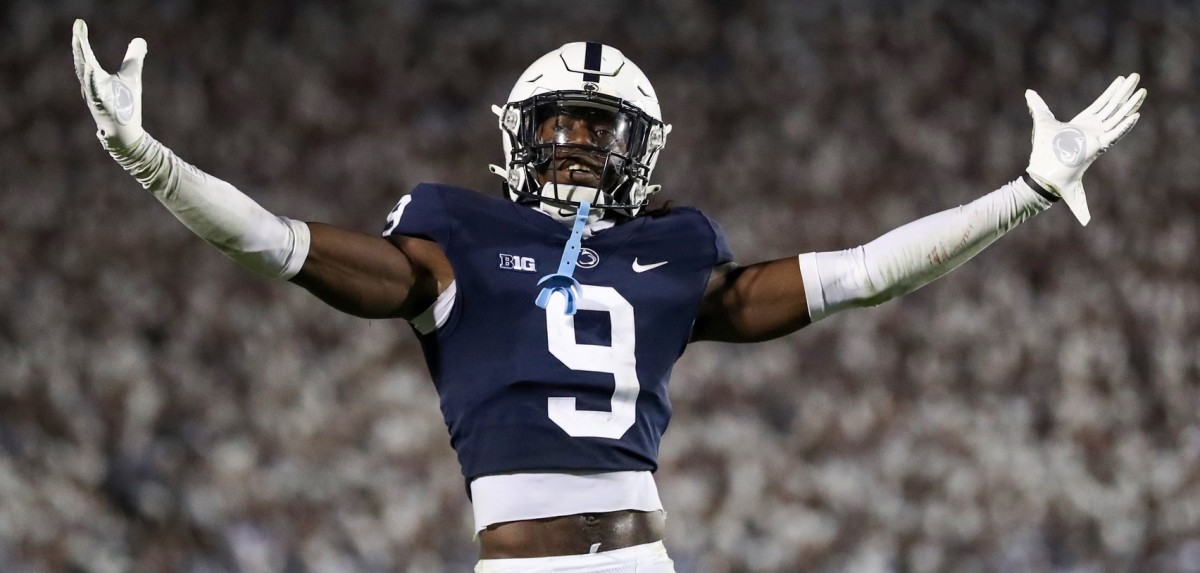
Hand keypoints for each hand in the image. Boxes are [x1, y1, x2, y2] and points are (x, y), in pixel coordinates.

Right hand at [71, 19, 146, 148]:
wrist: (125, 132)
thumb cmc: (126, 105)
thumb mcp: (132, 76)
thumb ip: (134, 58)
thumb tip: (140, 40)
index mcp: (95, 76)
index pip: (86, 54)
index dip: (81, 39)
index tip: (79, 23)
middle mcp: (91, 85)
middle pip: (82, 62)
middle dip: (79, 44)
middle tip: (78, 27)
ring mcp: (95, 97)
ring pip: (87, 77)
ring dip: (84, 61)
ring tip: (80, 44)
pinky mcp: (103, 108)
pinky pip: (96, 94)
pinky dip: (93, 83)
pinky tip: (92, 70)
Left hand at [1025, 74, 1145, 225]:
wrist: (1044, 172)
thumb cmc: (1043, 150)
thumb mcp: (1042, 120)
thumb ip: (1037, 105)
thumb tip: (1029, 92)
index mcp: (1083, 124)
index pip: (1102, 104)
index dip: (1112, 91)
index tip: (1122, 79)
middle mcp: (1093, 130)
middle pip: (1114, 107)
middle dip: (1125, 92)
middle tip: (1136, 76)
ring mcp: (1097, 138)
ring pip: (1118, 118)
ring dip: (1130, 105)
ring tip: (1142, 90)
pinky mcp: (1098, 147)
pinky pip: (1115, 135)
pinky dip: (1125, 126)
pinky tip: (1135, 114)